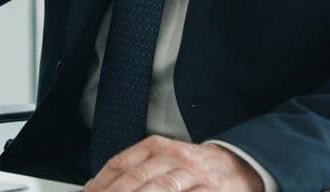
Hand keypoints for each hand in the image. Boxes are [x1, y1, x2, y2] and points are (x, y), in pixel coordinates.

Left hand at [85, 135, 263, 191]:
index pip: (120, 164)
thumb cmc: (191, 166)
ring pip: (160, 188)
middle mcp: (172, 156)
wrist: (236, 165)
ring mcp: (192, 174)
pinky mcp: (211, 190)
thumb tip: (97, 184)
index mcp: (155, 146)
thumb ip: (133, 170)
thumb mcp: (162, 159)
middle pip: (136, 177)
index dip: (101, 182)